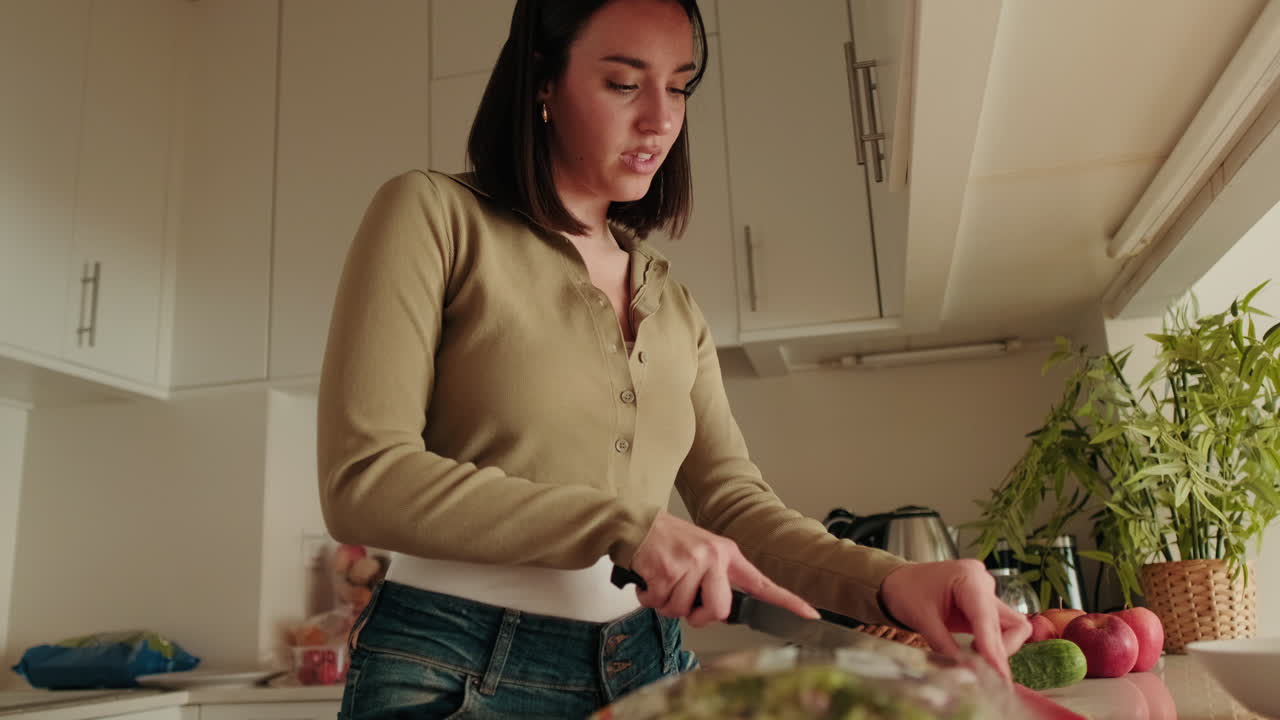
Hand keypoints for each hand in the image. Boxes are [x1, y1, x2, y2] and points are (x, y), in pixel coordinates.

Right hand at [630, 510, 820, 627]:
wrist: (637, 524)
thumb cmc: (669, 542)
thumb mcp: (703, 552)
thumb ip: (717, 580)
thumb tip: (718, 612)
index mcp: (728, 554)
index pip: (763, 582)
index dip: (788, 601)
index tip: (811, 613)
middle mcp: (713, 557)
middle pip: (718, 611)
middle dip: (698, 616)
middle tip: (685, 602)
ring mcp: (691, 563)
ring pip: (683, 611)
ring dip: (667, 604)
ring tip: (663, 581)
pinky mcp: (668, 570)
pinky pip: (661, 604)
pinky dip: (649, 598)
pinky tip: (649, 579)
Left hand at [879, 559, 1031, 679]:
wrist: (898, 581)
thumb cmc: (906, 592)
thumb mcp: (922, 619)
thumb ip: (945, 646)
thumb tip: (968, 672)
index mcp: (967, 577)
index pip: (986, 616)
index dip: (993, 647)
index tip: (997, 673)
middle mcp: (984, 582)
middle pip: (1008, 623)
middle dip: (998, 653)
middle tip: (989, 679)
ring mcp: (987, 593)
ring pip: (1012, 626)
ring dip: (1000, 648)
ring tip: (978, 661)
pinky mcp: (986, 605)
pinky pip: (1002, 627)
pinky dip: (994, 643)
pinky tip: (978, 653)